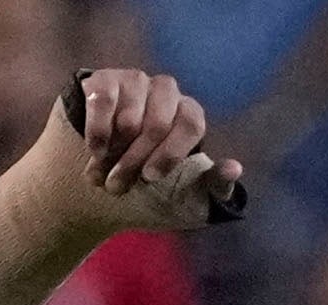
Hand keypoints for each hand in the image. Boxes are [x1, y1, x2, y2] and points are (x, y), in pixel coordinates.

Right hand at [64, 69, 243, 231]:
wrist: (93, 189)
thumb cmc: (145, 192)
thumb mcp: (186, 199)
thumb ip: (214, 188)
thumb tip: (235, 169)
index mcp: (187, 114)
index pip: (192, 121)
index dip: (171, 153)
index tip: (150, 177)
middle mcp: (164, 92)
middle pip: (158, 124)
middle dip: (135, 162)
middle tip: (118, 186)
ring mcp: (132, 82)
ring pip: (129, 118)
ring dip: (113, 155)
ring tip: (101, 174)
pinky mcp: (101, 81)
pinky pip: (104, 101)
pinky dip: (98, 133)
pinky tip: (94, 151)